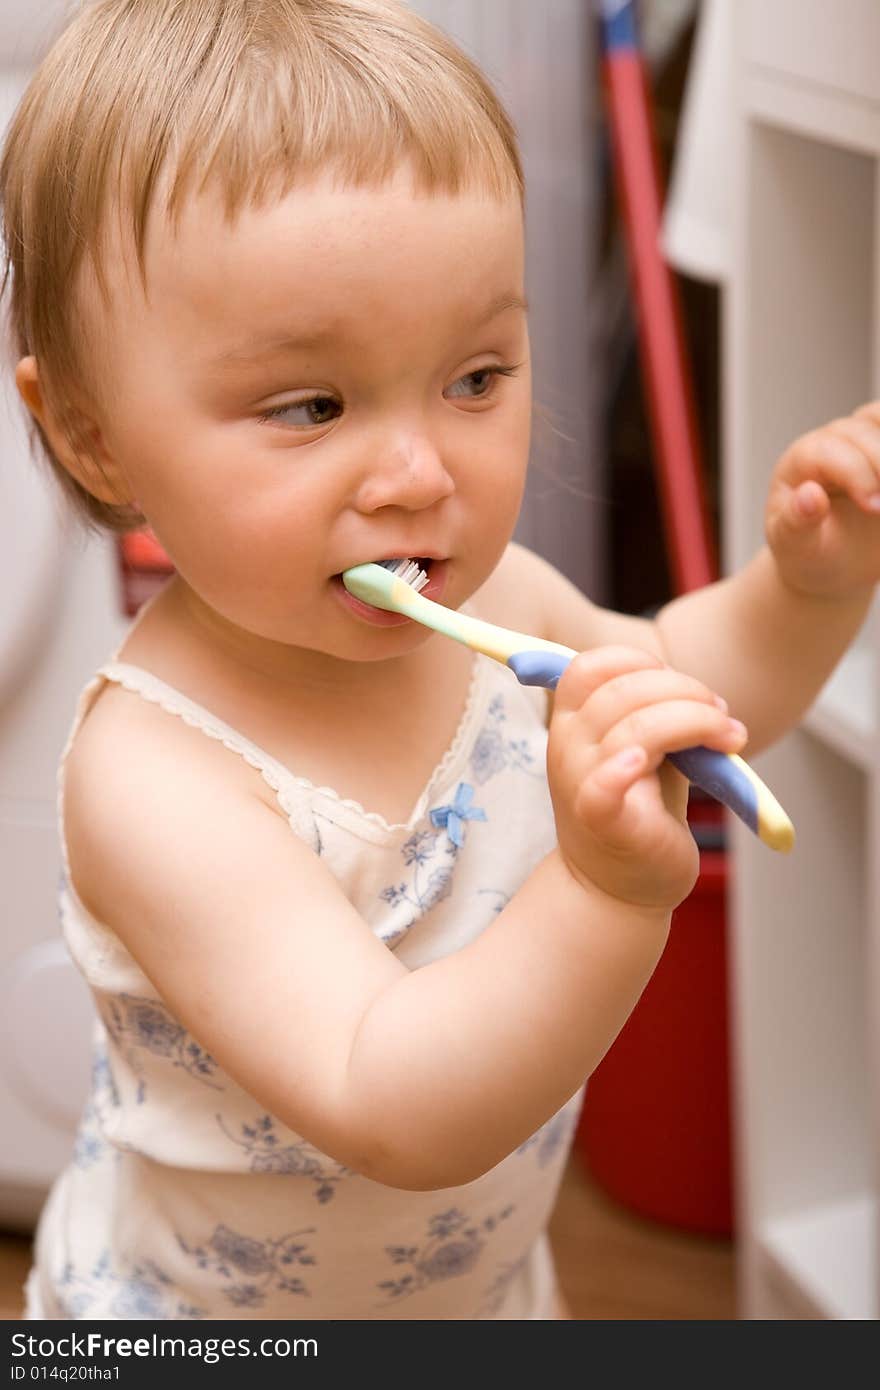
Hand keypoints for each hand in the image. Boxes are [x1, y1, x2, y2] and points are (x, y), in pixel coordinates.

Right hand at [547, 647, 746, 908]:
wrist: (619, 889)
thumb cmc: (640, 812)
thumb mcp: (645, 751)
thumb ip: (657, 714)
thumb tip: (701, 692)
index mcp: (572, 722)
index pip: (590, 666)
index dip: (639, 662)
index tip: (683, 688)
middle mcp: (566, 745)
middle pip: (622, 689)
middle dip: (685, 691)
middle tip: (721, 715)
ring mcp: (578, 782)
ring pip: (634, 727)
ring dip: (694, 721)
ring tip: (729, 739)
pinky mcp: (600, 819)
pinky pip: (603, 784)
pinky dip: (623, 768)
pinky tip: (646, 765)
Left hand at [766, 401, 879, 598]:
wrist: (834, 563)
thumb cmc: (810, 552)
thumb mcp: (797, 546)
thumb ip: (796, 522)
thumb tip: (810, 495)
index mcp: (799, 462)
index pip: (828, 450)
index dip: (855, 473)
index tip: (874, 507)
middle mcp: (829, 442)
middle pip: (861, 432)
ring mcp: (861, 440)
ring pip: (879, 419)